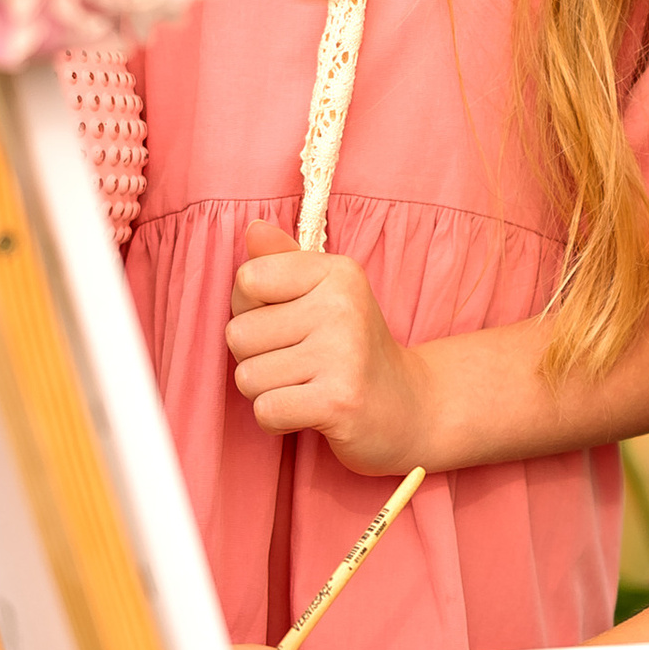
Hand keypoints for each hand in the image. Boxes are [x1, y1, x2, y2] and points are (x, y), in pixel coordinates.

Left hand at [228, 218, 429, 471]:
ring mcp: (342, 354)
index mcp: (338, 272)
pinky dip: (277, 421)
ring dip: (267, 391)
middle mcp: (342, 306)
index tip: (286, 323)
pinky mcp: (338, 401)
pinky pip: (265, 411)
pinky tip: (308, 412)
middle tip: (300, 363)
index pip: (248, 279)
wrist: (409, 406)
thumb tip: (253, 228)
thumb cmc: (353, 349)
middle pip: (238, 334)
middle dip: (256, 358)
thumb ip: (284, 262)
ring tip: (306, 387)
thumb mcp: (326, 295)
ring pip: (247, 377)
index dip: (250, 309)